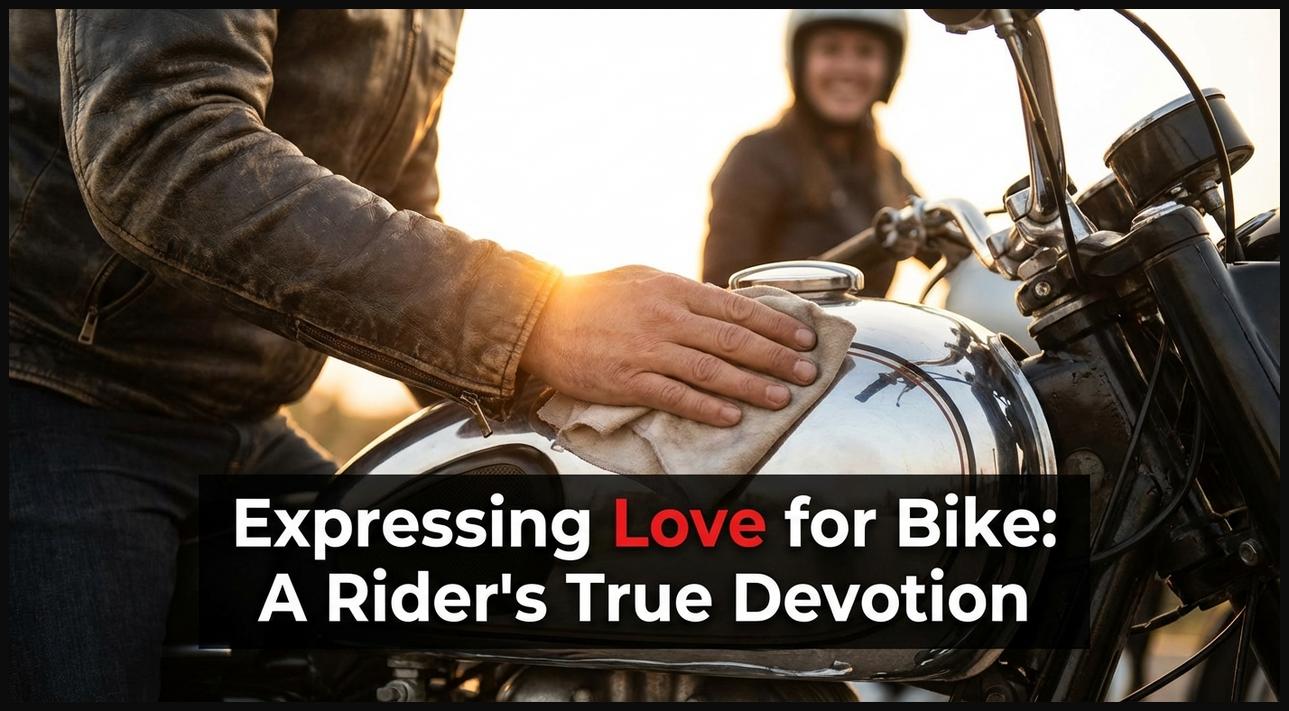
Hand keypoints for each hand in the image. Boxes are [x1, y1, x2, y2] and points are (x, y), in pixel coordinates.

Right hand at [520, 266, 818, 426]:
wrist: (540, 316)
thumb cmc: (590, 296)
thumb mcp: (641, 278)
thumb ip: (681, 291)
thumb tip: (719, 300)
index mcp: (673, 290)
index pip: (737, 308)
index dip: (776, 325)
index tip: (803, 339)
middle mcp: (667, 318)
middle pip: (735, 340)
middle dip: (777, 358)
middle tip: (807, 373)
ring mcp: (648, 351)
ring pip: (713, 371)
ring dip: (752, 386)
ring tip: (781, 398)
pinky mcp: (628, 380)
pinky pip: (676, 396)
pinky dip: (707, 407)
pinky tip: (731, 416)